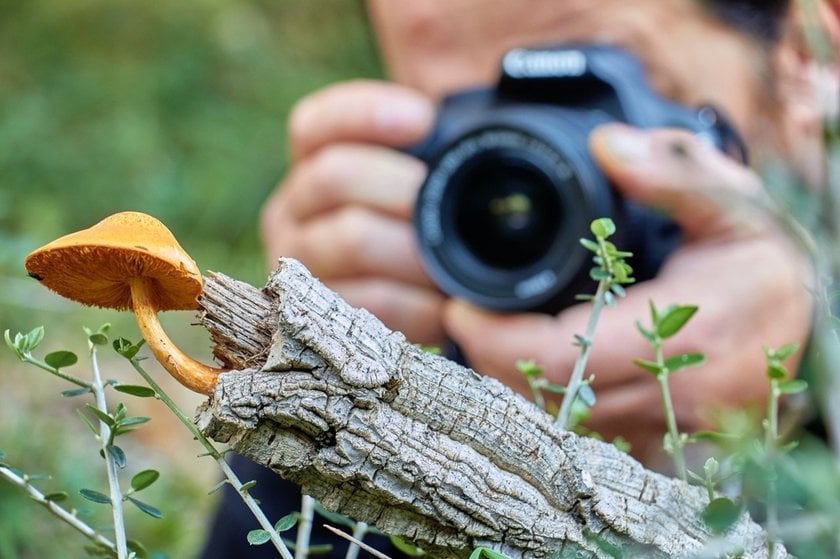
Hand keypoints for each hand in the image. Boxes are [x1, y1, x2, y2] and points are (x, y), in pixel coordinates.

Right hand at [260, 80, 447, 343]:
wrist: (411, 310)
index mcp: (314, 164)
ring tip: (451, 265)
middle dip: (405, 190)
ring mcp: (297, 262)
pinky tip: (442, 307)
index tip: (424, 120)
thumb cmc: (423, 235)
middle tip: (449, 207)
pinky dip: (414, 305)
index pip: (316, 125)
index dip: (366, 114)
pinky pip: (366, 302)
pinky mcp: (317, 319)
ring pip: (350, 239)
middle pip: (334, 176)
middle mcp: (293, 208)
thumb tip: (490, 103)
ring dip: (414, 253)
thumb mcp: (422, 180)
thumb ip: (436, 144)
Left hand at [443, 123, 812, 460]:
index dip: (496, 340)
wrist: (812, 320)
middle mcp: (680, 393)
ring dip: (519, 386)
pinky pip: (594, 438)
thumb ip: (673, 170)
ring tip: (492, 340)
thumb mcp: (730, 202)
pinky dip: (555, 406)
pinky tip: (535, 372)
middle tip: (466, 323)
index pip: (561, 357)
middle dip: (495, 364)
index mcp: (686, 333)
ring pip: (568, 425)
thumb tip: (607, 144)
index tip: (459, 311)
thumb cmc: (764, 259)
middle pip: (552, 400)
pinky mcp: (672, 438)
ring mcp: (677, 424)